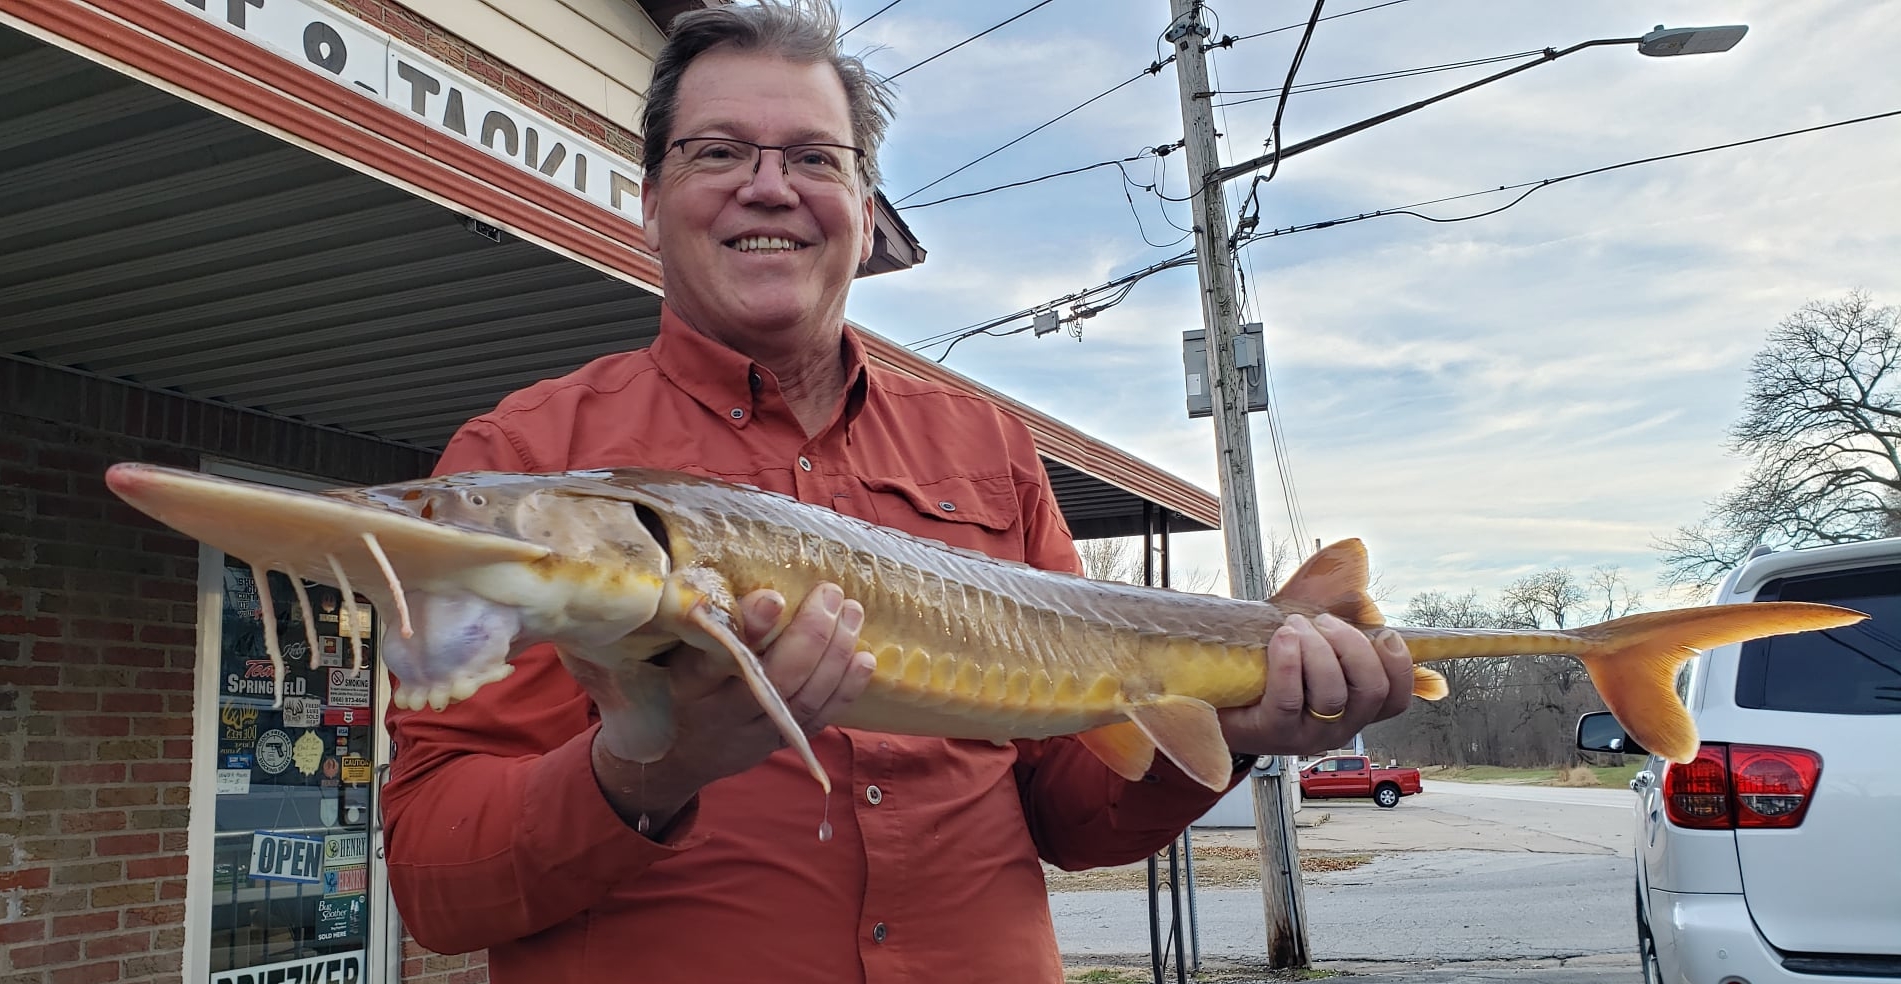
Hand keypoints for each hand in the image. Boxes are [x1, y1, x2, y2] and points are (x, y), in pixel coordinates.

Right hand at [589, 582, 876, 833]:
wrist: (682, 754)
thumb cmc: (682, 686)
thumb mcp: (677, 654)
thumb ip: (708, 623)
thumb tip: (747, 573)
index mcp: (690, 684)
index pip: (716, 657)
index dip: (748, 628)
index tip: (773, 597)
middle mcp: (723, 712)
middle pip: (773, 680)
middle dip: (809, 635)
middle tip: (830, 593)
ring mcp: (756, 734)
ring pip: (802, 700)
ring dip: (835, 655)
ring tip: (852, 613)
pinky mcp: (782, 745)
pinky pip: (819, 720)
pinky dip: (845, 689)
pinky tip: (863, 658)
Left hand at [1218, 613, 1412, 756]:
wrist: (1216, 696)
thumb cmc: (1266, 664)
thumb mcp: (1305, 632)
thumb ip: (1330, 599)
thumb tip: (1352, 550)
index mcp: (1354, 705)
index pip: (1396, 697)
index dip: (1401, 664)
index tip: (1382, 632)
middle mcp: (1338, 725)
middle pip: (1372, 690)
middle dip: (1353, 646)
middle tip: (1323, 622)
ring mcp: (1307, 733)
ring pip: (1333, 694)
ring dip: (1316, 649)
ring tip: (1293, 627)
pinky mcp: (1273, 732)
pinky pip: (1290, 698)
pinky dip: (1289, 663)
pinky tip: (1282, 639)